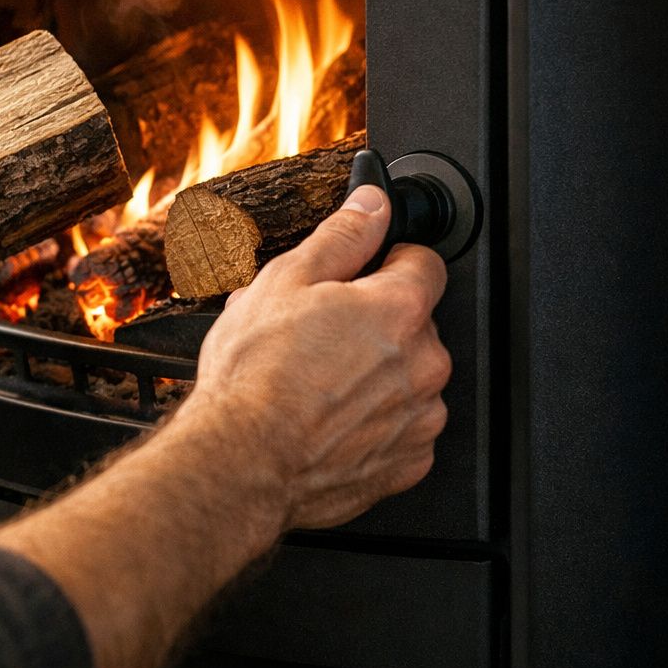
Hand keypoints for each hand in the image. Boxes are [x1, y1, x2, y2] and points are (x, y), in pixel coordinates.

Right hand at [184, 183, 451, 529]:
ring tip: (315, 382)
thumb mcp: (284, 281)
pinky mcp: (407, 462)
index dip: (387, 261)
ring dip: (376, 374)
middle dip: (374, 323)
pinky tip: (327, 419)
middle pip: (415, 323)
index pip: (424, 263)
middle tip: (317, 333)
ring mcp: (420, 417)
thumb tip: (373, 205)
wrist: (243, 462)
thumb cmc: (255, 376)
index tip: (360, 274)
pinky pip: (402, 428)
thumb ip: (342, 236)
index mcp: (399, 309)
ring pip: (409, 377)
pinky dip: (374, 423)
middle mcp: (424, 363)